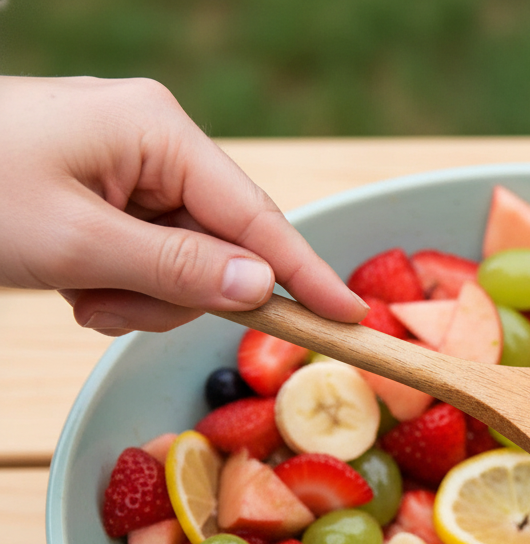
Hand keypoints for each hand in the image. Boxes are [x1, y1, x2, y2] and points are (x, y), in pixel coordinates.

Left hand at [0, 75, 367, 334]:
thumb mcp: (74, 242)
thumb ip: (177, 268)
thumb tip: (259, 288)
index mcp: (157, 130)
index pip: (256, 216)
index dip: (305, 273)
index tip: (352, 317)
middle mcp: (152, 139)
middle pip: (218, 243)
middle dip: (172, 292)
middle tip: (103, 306)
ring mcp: (126, 163)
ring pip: (180, 258)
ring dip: (134, 294)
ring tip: (73, 290)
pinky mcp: (102, 188)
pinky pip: (144, 252)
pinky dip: (113, 283)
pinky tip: (67, 278)